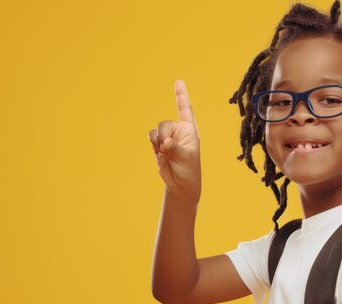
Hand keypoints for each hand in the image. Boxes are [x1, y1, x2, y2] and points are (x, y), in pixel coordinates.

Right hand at [148, 80, 200, 202]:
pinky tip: (159, 152)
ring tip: (164, 152)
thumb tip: (164, 142)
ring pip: (157, 130)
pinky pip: (151, 137)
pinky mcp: (159, 145)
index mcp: (190, 129)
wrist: (180, 183)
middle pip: (165, 123)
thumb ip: (174, 147)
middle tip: (168, 148)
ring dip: (157, 141)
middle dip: (164, 135)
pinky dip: (153, 143)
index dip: (181, 94)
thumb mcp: (186, 157)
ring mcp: (168, 137)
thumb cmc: (189, 169)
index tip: (178, 81)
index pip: (185, 109)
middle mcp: (179, 131)